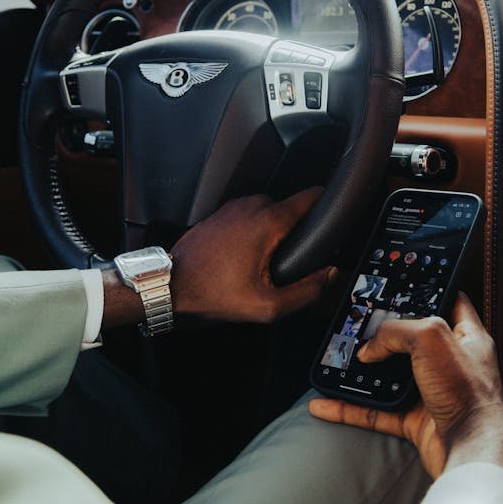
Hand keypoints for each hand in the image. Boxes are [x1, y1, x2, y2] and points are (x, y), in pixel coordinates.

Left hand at [170, 189, 336, 322]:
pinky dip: (254, 233)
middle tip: (291, 261)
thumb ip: (306, 291)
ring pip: (269, 213)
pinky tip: (246, 259)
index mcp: (267, 221)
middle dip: (296, 231)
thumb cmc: (211, 295)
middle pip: (291, 209)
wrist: (169, 288)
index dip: (328, 208)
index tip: (333, 222)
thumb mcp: (266, 306)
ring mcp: (232, 208)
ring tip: (266, 262)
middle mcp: (250, 206)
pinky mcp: (220, 215)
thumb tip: (330, 276)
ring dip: (273, 232)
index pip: (311, 197)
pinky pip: (249, 217)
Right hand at [309, 293, 502, 479]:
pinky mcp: (415, 420)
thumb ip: (396, 331)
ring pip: (388, 376)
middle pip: (410, 340)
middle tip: (360, 325)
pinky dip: (350, 408)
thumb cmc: (469, 394)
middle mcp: (449, 364)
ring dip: (362, 372)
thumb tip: (371, 347)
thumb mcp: (431, 338)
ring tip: (339, 362)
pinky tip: (329, 403)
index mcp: (465, 337)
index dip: (428, 290)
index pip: (448, 302)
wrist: (471, 450)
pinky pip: (375, 410)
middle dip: (383, 335)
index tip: (403, 284)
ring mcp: (431, 392)